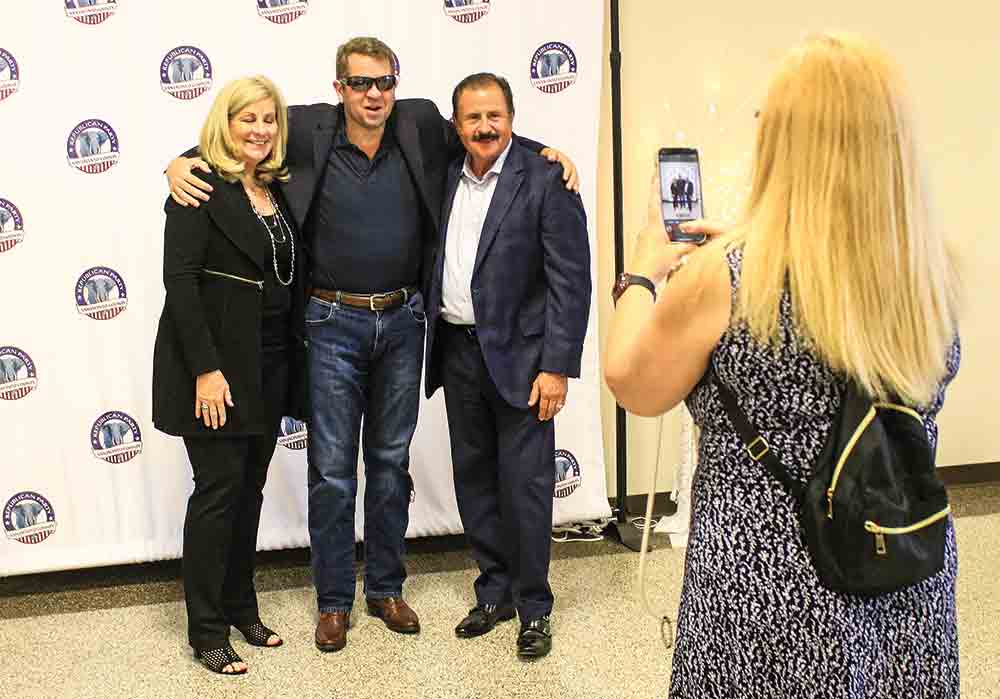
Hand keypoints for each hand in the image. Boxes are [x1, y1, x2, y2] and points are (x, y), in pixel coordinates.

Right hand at [167, 157, 212, 206]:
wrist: (171, 165)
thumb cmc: (185, 164)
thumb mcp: (193, 161)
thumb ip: (202, 164)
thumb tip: (209, 171)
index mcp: (183, 173)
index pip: (194, 180)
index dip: (203, 185)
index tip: (211, 189)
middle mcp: (178, 179)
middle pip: (188, 188)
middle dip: (198, 194)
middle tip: (207, 198)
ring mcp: (173, 184)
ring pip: (181, 194)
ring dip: (189, 200)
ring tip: (198, 204)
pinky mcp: (171, 188)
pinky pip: (174, 196)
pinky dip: (180, 201)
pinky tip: (187, 204)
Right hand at [195, 370, 233, 429]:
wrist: (207, 371)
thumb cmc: (218, 377)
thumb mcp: (226, 386)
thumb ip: (228, 396)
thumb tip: (231, 404)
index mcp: (219, 398)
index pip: (221, 411)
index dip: (222, 418)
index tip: (222, 423)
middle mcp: (211, 400)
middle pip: (213, 413)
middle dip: (214, 421)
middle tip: (215, 427)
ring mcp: (204, 398)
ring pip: (205, 411)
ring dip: (206, 419)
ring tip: (208, 425)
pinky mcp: (198, 396)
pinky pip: (197, 406)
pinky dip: (197, 411)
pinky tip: (198, 416)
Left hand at [528, 372, 567, 420]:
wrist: (555, 368)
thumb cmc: (545, 374)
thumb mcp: (536, 383)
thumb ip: (533, 395)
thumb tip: (530, 404)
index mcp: (545, 394)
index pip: (543, 408)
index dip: (542, 414)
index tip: (540, 417)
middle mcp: (553, 396)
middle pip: (550, 409)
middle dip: (547, 415)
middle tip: (544, 418)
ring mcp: (559, 395)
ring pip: (556, 408)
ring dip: (553, 413)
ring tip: (550, 416)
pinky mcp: (564, 393)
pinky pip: (562, 404)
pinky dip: (559, 408)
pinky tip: (557, 410)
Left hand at [540, 147, 578, 192]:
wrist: (550, 155)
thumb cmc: (548, 155)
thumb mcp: (547, 153)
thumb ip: (549, 155)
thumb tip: (551, 157)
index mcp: (564, 158)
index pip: (567, 165)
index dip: (567, 172)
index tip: (565, 178)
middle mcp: (569, 163)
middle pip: (573, 172)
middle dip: (572, 180)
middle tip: (568, 187)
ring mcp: (571, 168)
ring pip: (576, 176)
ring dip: (576, 183)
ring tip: (574, 190)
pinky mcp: (571, 173)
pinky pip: (576, 179)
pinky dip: (576, 185)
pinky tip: (576, 191)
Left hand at [630, 165, 723, 282]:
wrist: (639, 282)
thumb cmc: (652, 266)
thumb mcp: (675, 254)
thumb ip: (687, 246)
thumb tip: (698, 242)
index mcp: (653, 227)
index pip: (655, 202)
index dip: (656, 187)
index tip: (656, 174)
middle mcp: (647, 231)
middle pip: (659, 216)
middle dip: (668, 213)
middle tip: (675, 206)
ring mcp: (644, 240)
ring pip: (659, 230)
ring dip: (668, 231)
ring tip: (677, 235)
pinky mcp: (645, 249)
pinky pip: (657, 240)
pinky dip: (666, 241)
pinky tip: (672, 248)